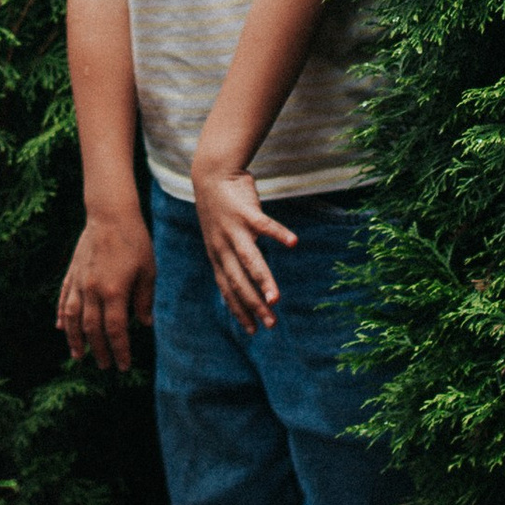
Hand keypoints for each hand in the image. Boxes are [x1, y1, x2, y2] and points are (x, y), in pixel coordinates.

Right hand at [57, 208, 155, 370]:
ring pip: (72, 318)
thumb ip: (144, 299)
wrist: (110, 214)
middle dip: (99, 350)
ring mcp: (79, 282)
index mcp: (114, 292)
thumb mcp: (148, 270)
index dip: (119, 350)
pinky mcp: (72, 273)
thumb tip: (145, 324)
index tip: (123, 365)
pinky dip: (61, 316)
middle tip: (105, 365)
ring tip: (79, 356)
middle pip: (92, 329)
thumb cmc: (134, 241)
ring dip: (75, 339)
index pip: (115, 330)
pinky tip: (60, 328)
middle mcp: (92, 290)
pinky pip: (64, 299)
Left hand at [192, 156, 296, 329]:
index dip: (239, 310)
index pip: (227, 289)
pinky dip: (278, 233)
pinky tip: (293, 243)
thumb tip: (247, 281)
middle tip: (270, 324)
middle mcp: (222, 247)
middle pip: (238, 281)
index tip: (253, 331)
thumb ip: (231, 259)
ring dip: (262, 280)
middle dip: (254, 305)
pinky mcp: (245, 212)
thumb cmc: (221, 210)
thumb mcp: (220, 239)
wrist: (212, 174)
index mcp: (217, 256)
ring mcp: (233, 230)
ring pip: (249, 260)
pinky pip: (264, 225)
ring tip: (275, 299)